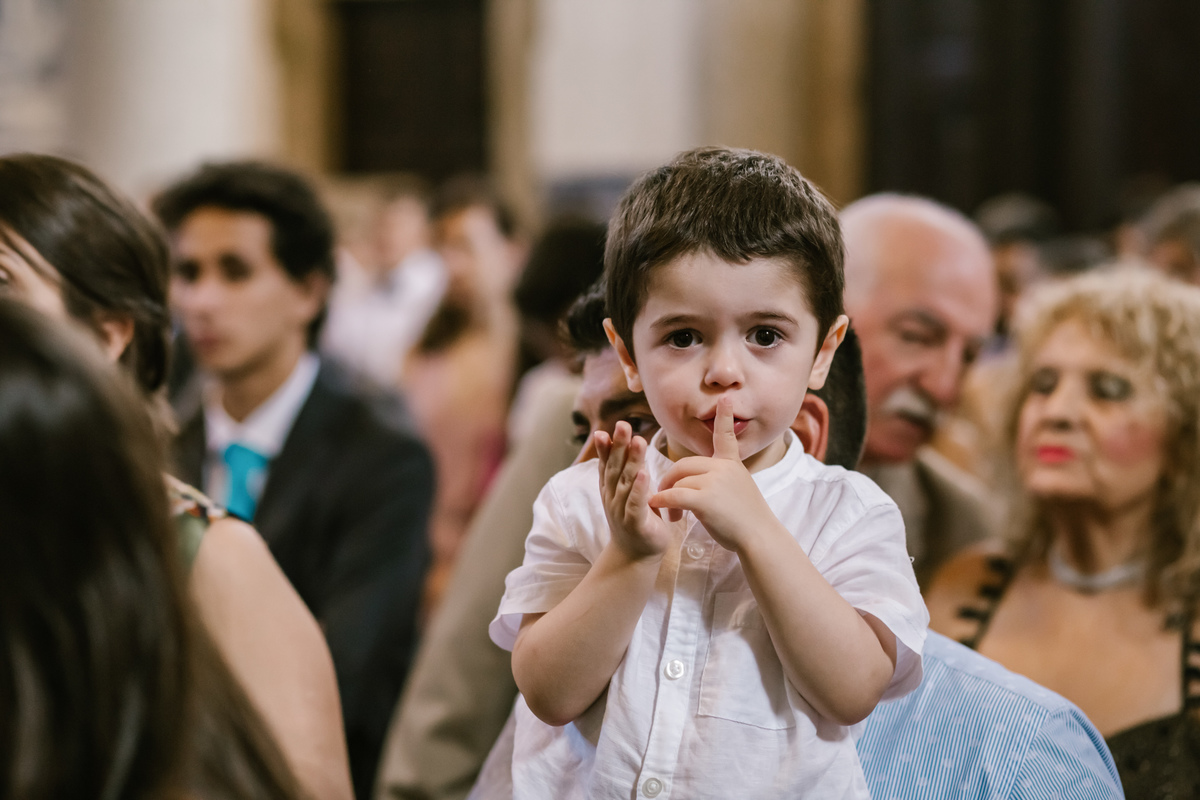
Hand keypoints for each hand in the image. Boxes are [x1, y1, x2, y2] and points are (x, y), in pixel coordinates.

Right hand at [594, 421, 673, 559]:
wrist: (635, 556)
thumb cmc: (635, 520)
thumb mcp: (626, 492)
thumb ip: (625, 470)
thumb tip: (626, 444)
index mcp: (610, 489)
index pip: (607, 464)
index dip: (606, 448)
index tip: (607, 429)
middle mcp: (613, 498)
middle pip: (615, 468)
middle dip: (619, 446)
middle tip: (623, 425)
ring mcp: (622, 511)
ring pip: (626, 482)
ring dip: (632, 461)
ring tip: (638, 441)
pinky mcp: (636, 523)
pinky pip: (636, 504)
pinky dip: (639, 489)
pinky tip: (644, 474)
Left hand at [649, 396, 779, 551]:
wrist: (759, 538)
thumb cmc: (746, 520)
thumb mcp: (738, 489)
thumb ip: (720, 479)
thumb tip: (696, 481)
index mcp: (731, 464)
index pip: (725, 436)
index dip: (724, 417)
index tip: (725, 397)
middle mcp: (724, 468)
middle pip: (683, 465)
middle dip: (669, 481)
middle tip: (664, 499)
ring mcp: (715, 482)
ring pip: (678, 482)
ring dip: (668, 500)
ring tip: (672, 518)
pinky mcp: (706, 499)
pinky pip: (674, 496)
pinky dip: (661, 501)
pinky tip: (655, 506)